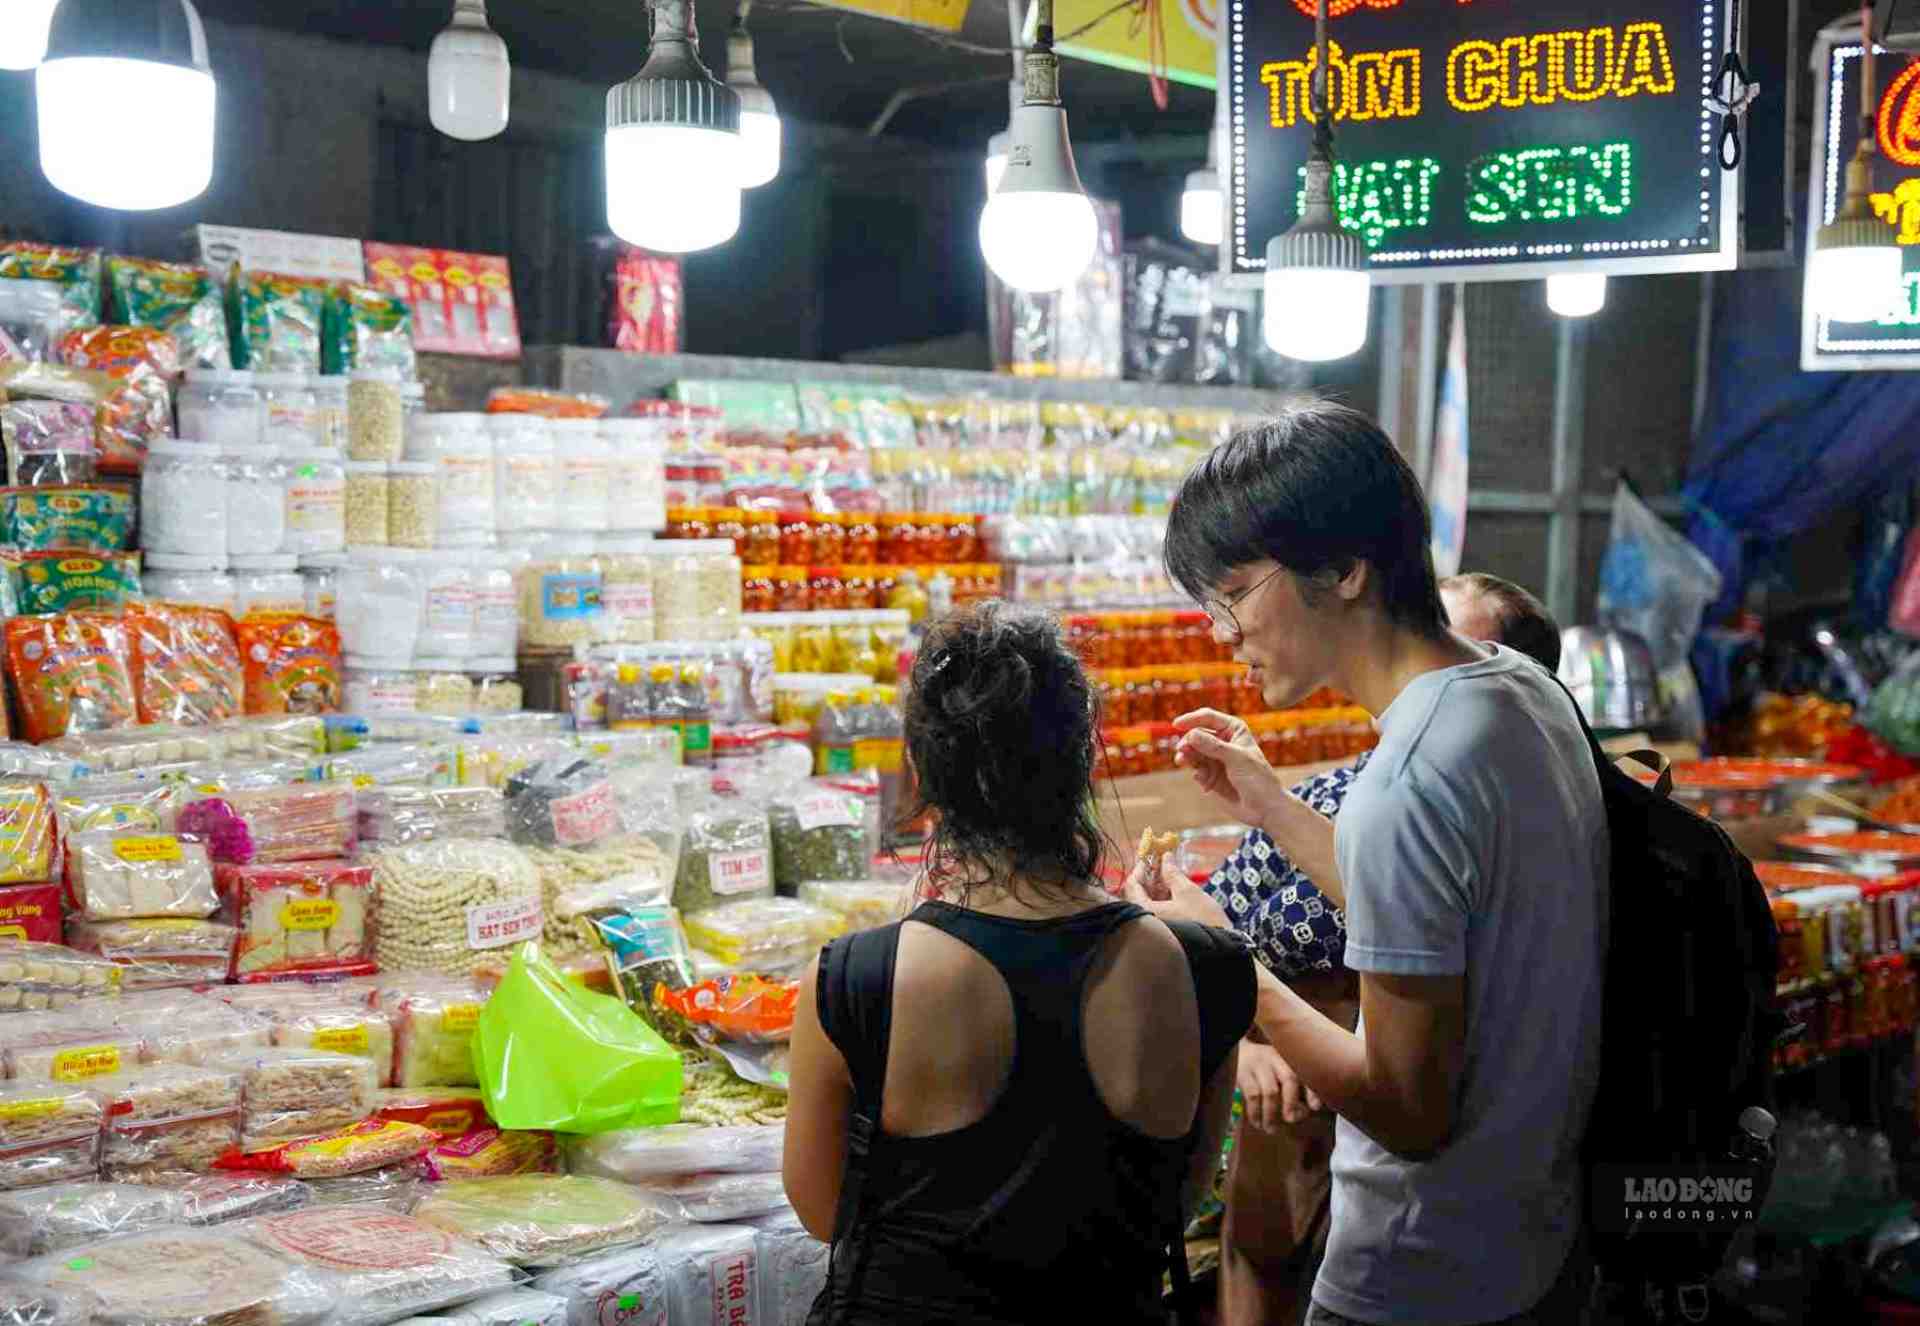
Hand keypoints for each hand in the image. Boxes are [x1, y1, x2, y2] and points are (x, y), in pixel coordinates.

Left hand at [1120, 859, 1229, 928]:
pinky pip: (1156, 911)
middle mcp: (1144, 922)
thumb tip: (1165, 857)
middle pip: (1138, 894)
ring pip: (1148, 902)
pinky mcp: (1164, 931)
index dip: (1140, 868)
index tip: (1150, 857)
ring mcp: (1154, 928)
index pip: (1132, 885)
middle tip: (1161, 863)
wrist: (1220, 947)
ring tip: (1169, 873)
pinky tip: (1172, 889)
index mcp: (1145, 911)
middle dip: (1149, 877)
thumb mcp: (1187, 891)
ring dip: (1156, 887)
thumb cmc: (1203, 919)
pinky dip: (1162, 898)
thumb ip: (1172, 873)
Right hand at [1172, 709, 1288, 831]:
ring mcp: (1215, 759)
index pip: (1208, 718)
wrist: (1264, 809)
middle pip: (1196, 735)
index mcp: (1233, 730)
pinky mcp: (1210, 775)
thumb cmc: (1258, 779)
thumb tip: (1190, 734)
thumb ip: (1213, 746)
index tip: (1176, 725)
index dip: (1191, 719)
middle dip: (1188, 742)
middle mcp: (1222, 742)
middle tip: (1182, 751)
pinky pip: (1195, 769)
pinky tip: (1205, 782)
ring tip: (1182, 761)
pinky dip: (1196, 773)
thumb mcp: (1237, 758)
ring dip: (1186, 756)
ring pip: (1192, 752)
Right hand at [1237, 1040, 1322, 1131]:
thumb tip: (1302, 1113)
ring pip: (1270, 1091)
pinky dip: (1256, 1113)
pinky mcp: (1243, 1073)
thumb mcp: (1276, 1072)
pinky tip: (1257, 1122)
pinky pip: (1252, 1096)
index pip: (1305, 1072)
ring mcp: (1258, 1064)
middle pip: (1290, 1078)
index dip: (1312, 1091)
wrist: (1233, 1052)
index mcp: (1288, 1058)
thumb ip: (1291, 1089)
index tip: (1315, 1107)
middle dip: (1292, 1103)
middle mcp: (1275, 1058)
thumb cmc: (1260, 1070)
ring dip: (1272, 1114)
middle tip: (1290, 1120)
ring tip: (1270, 1129)